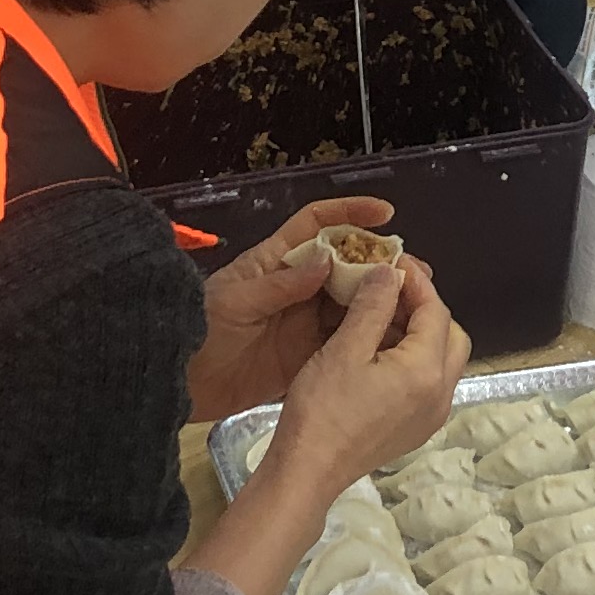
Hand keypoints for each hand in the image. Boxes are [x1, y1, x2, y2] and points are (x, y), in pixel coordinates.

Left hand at [184, 194, 396, 422]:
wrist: (179, 381)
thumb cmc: (201, 330)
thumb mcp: (237, 301)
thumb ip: (282, 284)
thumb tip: (329, 261)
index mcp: (276, 260)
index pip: (317, 224)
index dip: (350, 213)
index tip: (385, 214)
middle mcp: (296, 286)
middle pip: (345, 265)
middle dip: (379, 264)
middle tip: (414, 272)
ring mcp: (303, 321)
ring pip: (351, 304)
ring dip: (380, 301)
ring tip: (415, 305)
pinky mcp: (306, 355)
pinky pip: (343, 341)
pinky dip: (368, 338)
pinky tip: (394, 340)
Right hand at [268, 260, 473, 486]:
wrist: (308, 471)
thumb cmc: (322, 411)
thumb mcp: (345, 349)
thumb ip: (373, 306)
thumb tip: (389, 274)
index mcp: (427, 371)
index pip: (436, 312)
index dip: (415, 282)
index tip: (393, 263)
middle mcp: (440, 395)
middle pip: (451, 336)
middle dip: (426, 309)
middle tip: (391, 292)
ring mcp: (431, 416)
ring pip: (442, 360)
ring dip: (419, 334)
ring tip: (380, 318)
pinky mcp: (415, 429)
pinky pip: (428, 384)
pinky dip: (413, 361)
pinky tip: (378, 353)